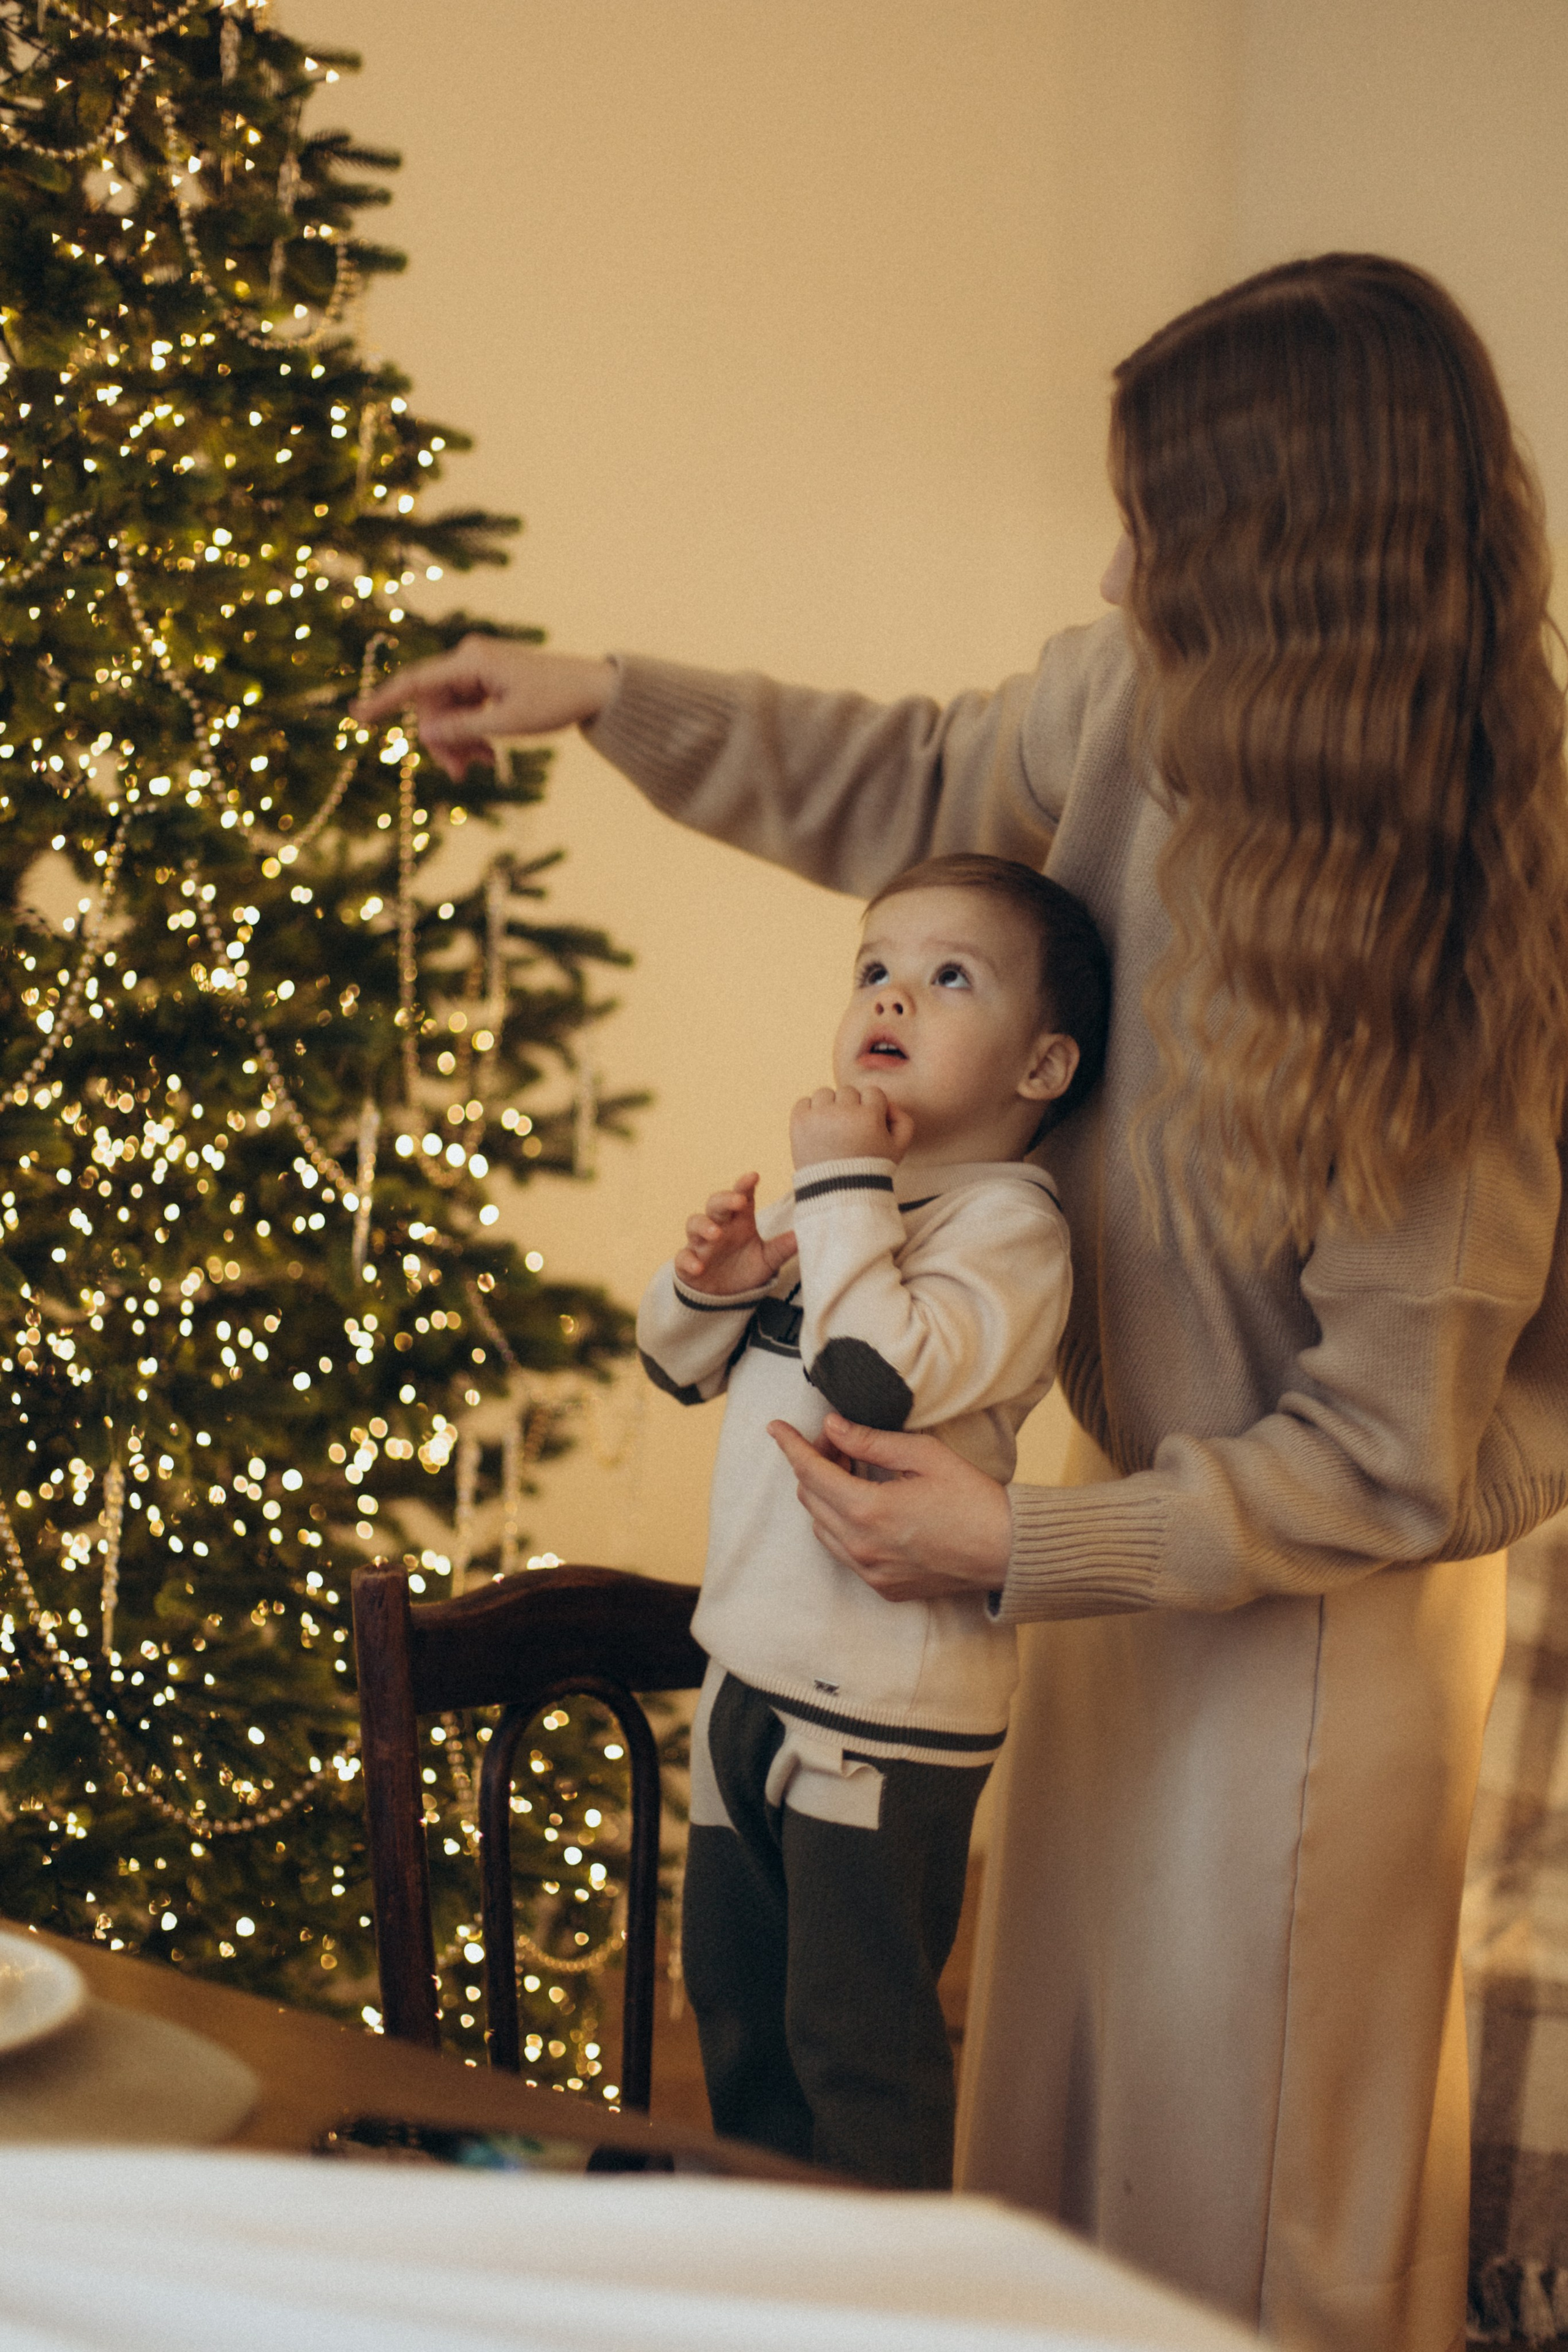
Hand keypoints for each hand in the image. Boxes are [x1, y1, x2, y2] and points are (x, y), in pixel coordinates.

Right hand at [353, 639, 616, 781]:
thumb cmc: (557, 701)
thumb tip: (426, 733)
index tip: (356, 715)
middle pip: (432, 706)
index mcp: (471, 661)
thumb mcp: (508, 724)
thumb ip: (463, 729)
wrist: (595, 690)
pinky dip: (472, 734)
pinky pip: (465, 710)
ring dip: (459, 742)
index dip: (384, 700)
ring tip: (482, 766)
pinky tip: (488, 755)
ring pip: (448, 712)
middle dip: (442, 741)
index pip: (416, 682)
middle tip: (462, 774)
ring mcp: (477, 669)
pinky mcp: (487, 681)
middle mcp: (469, 659)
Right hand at [674, 1173, 796, 1297]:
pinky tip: (698, 1267)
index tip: (754, 1176)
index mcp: (739, 1222)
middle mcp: (719, 1228)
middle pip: (715, 1204)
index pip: (741, 1197)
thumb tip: (802, 1235)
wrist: (725, 1299)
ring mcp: (701, 1244)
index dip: (744, 1185)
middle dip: (725, 1200)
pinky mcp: (687, 1264)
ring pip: (694, 1224)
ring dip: (703, 1225)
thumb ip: (782, 1248)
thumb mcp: (768, 1260)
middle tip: (738, 1202)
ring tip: (716, 1234)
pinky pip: (683, 1257)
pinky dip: (689, 1260)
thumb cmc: (745, 1270)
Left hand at [768, 1414, 1011, 1599]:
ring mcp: (870, 1572)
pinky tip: (866, 1503)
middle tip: (839, 1441)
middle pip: (810, 1498)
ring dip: (825, 1495)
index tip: (776, 1427)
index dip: (790, 1445)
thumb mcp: (923, 1456)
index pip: (810, 1472)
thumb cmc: (972, 1499)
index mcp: (868, 1511)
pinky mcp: (882, 1587)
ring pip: (821, 1526)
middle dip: (814, 1464)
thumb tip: (833, 1426)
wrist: (1007, 1552)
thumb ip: (870, 1441)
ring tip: (854, 1470)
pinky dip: (841, 1523)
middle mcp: (860, 1547)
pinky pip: (842, 1551)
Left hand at [790, 1085, 913, 1168]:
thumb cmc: (869, 1169)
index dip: (871, 1108)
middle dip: (850, 1107)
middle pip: (848, 1091)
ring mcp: (819, 1116)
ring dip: (829, 1107)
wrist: (837, 1192)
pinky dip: (809, 1112)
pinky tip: (817, 1130)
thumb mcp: (898, 1148)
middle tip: (849, 1131)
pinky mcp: (799, 1122)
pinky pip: (803, 1102)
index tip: (867, 1125)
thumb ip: (903, 1120)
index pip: (872, 1092)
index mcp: (869, 1116)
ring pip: (825, 1093)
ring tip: (832, 1130)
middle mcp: (843, 1112)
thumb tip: (888, 1104)